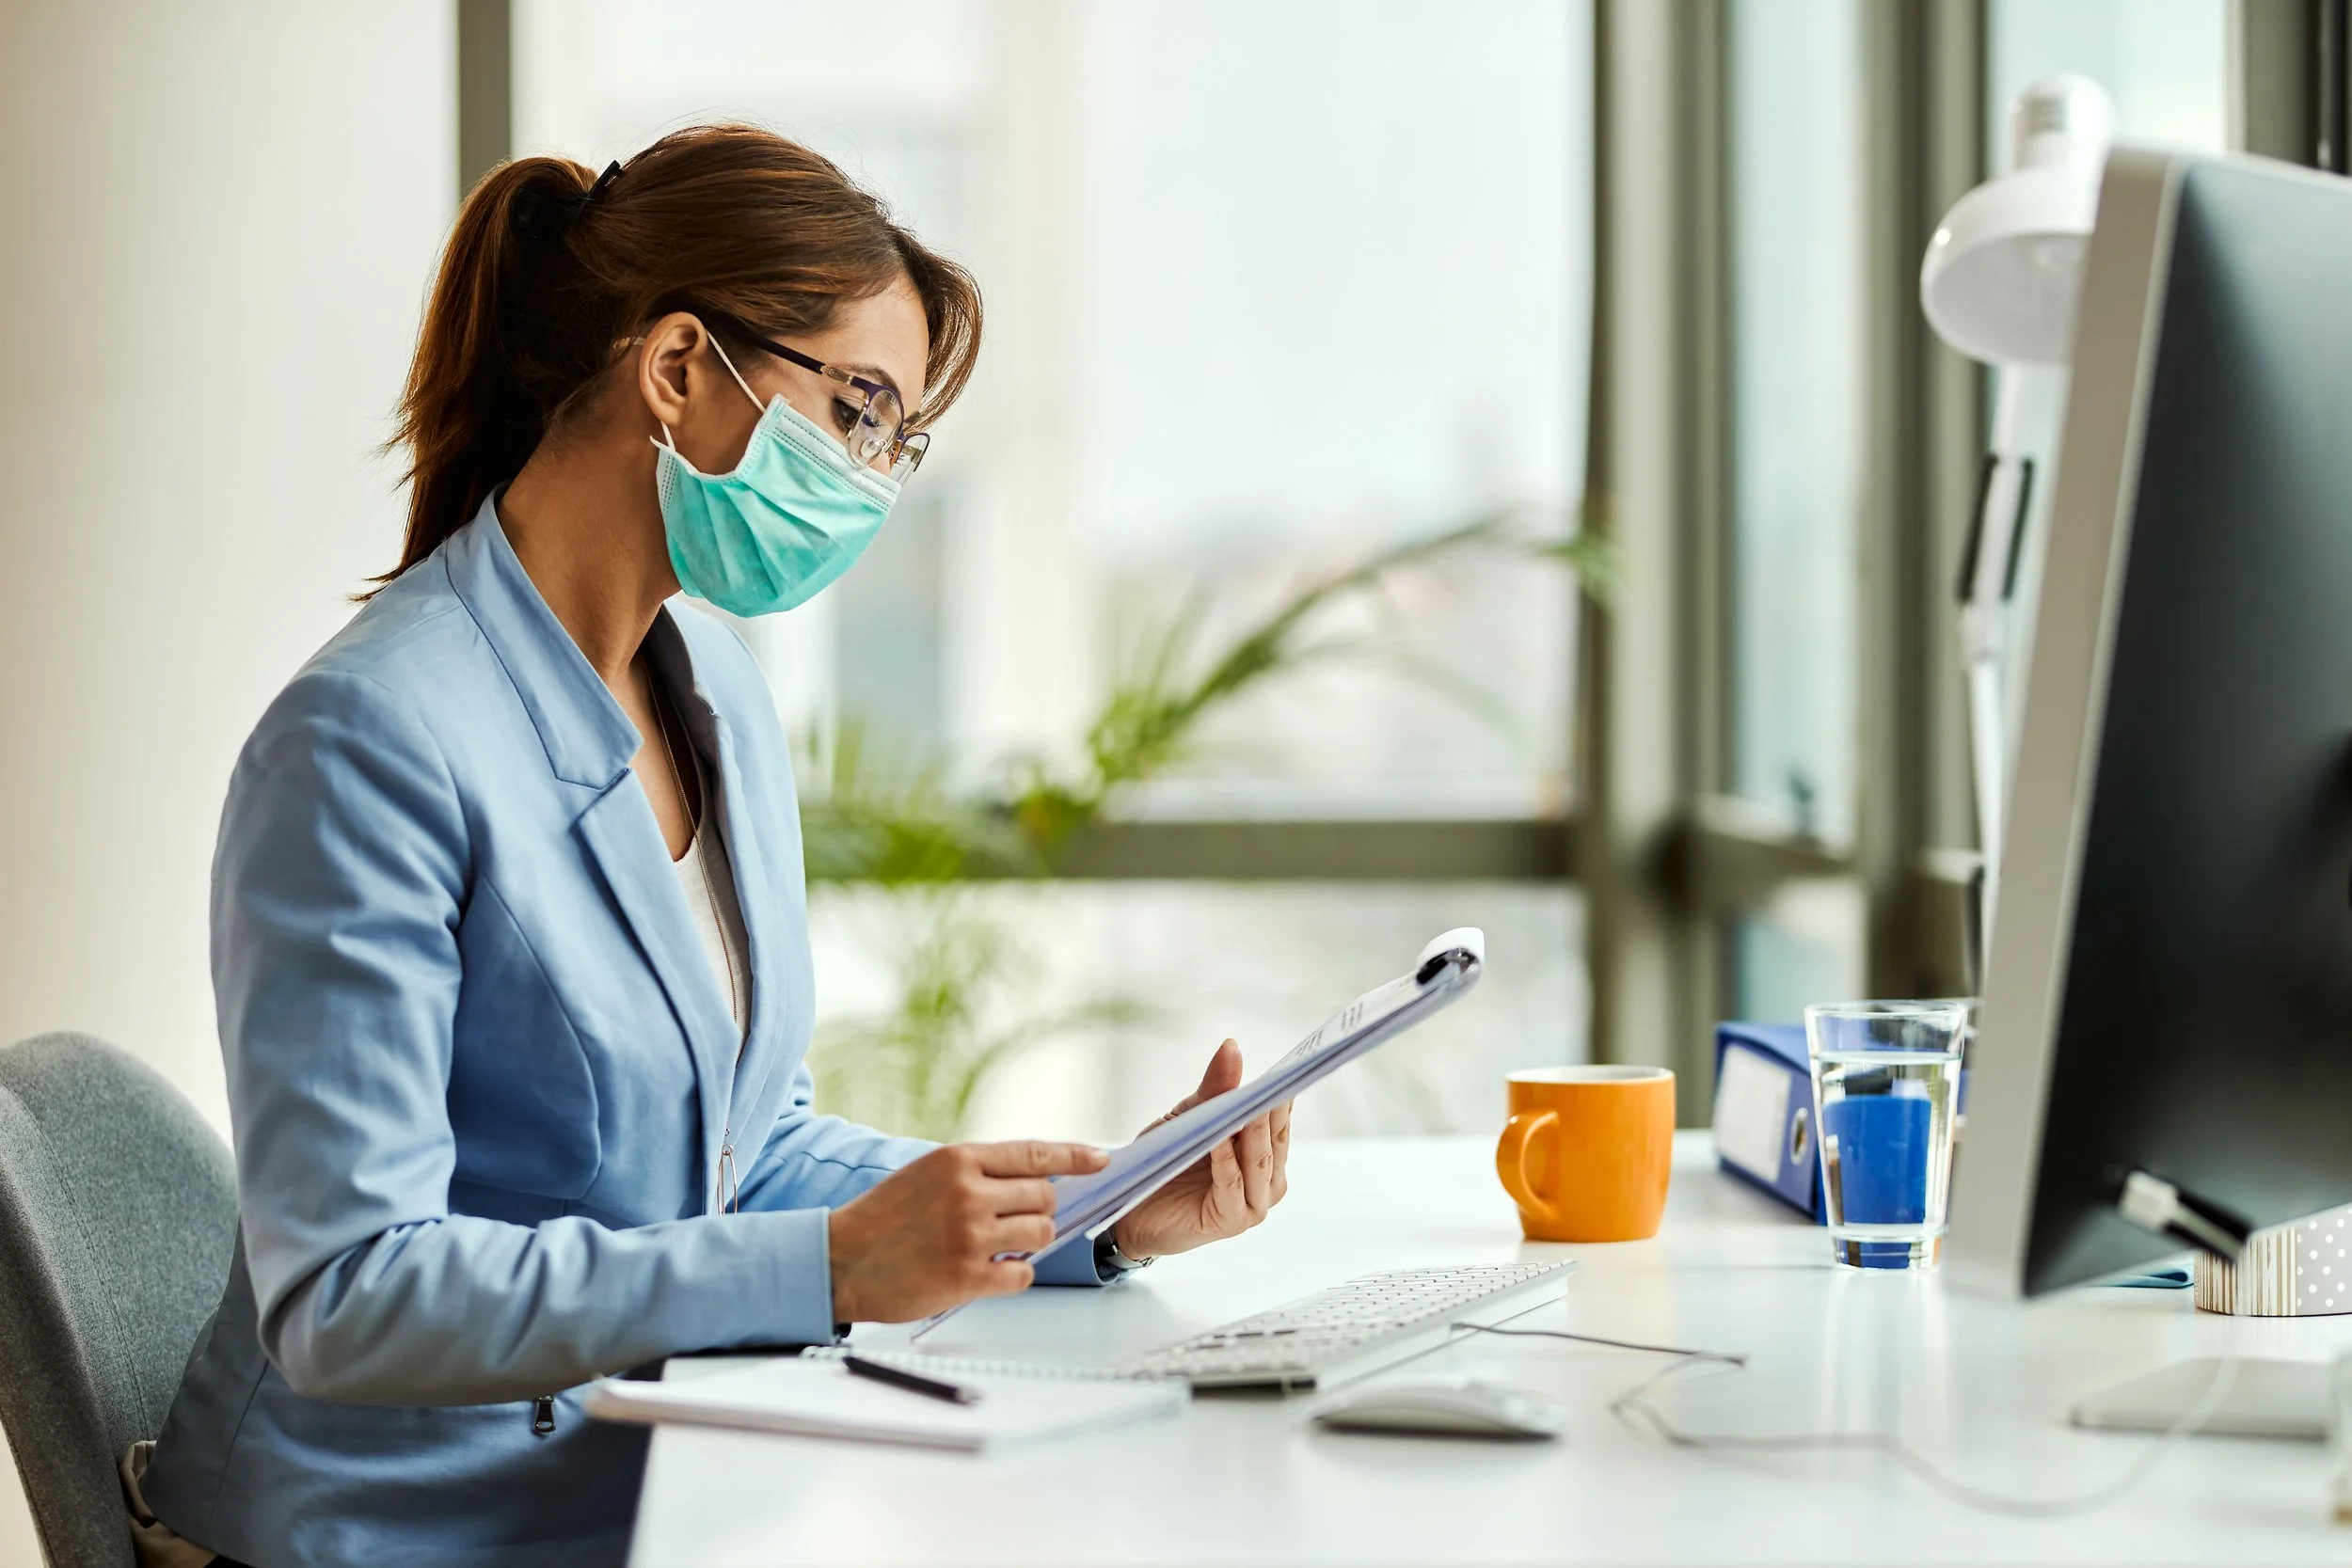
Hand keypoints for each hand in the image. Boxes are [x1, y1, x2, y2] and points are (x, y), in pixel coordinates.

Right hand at [828, 1140, 1107, 1322]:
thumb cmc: (883, 1217)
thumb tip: (1036, 1179)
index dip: (1074, 1155)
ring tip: (998, 1246)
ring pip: (1041, 1233)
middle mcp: (967, 1192)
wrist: (840, 1260)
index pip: (1034, 1152)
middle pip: (1046, 1196)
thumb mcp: (927, 1174)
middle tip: (1014, 1221)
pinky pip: (1023, 1273)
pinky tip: (989, 1271)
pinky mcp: (967, 1276)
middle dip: (1039, 1210)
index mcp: (957, 1159)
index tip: (1100, 1158)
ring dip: (1029, 1242)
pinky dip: (1015, 1274)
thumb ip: (977, 1172)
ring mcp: (969, 1235)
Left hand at [1112, 1039, 1291, 1262]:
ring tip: (1250, 1107)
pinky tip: (1219, 1140)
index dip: (1283, 1091)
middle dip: (1273, 1108)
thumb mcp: (1190, 1116)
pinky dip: (1226, 1161)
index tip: (1290, 1064)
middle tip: (1275, 1080)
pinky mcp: (1230, 1221)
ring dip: (1254, 1133)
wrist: (1132, 1210)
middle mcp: (1267, 1181)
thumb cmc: (1167, 1162)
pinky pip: (1231, 1186)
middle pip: (1274, 1138)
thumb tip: (1231, 1045)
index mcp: (1265, 1155)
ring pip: (1259, 1162)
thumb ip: (1215, 1087)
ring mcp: (1252, 1204)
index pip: (1280, 1118)